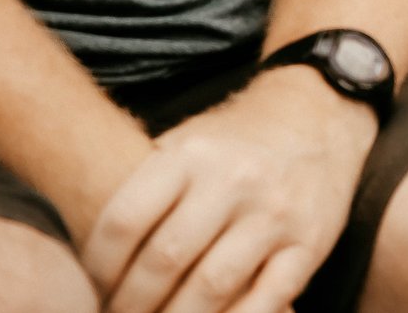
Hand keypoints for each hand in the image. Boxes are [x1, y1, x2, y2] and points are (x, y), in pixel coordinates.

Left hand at [80, 66, 376, 312]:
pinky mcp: (310, 242)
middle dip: (130, 304)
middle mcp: (235, 181)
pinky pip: (268, 298)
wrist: (322, 115)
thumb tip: (85, 254)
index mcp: (193, 155)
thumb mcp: (187, 142)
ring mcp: (276, 213)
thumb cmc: (237, 140)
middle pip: (163, 260)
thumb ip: (145, 188)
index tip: (89, 288)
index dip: (96, 267)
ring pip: (212, 288)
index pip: (125, 221)